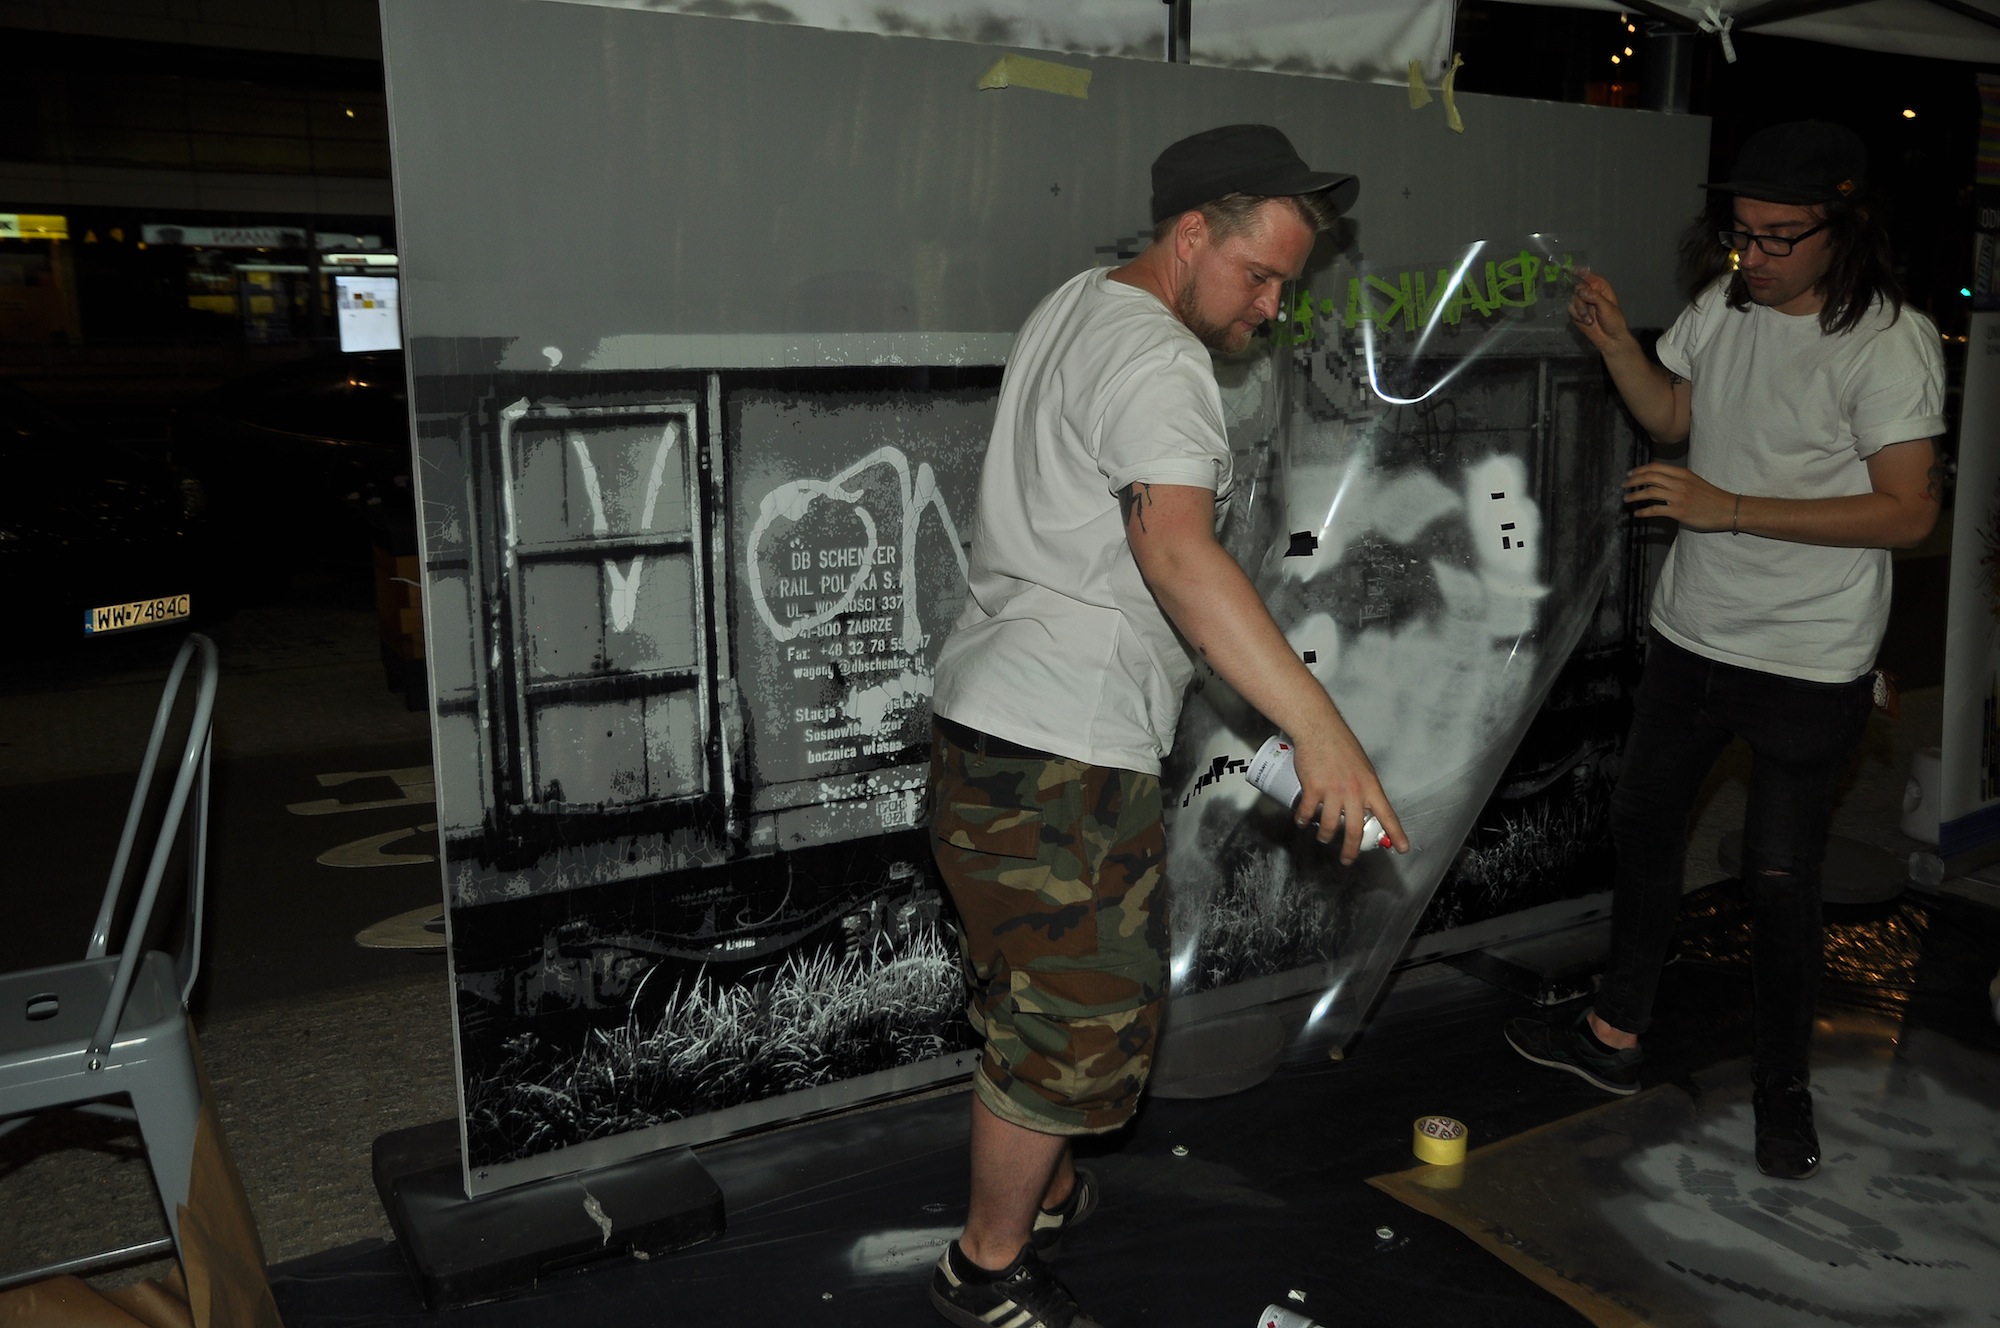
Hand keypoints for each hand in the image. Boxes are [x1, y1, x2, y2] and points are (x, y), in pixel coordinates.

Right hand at [1289, 713, 1409, 865]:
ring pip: (1330, 826)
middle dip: (1351, 850)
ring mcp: (1333, 791)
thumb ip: (1363, 787)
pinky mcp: (1313, 788)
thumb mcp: (1362, 767)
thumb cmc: (1340, 744)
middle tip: (1347, 859)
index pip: (1387, 815)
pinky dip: (1304, 820)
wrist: (1319, 729)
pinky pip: (1308, 812)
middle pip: (1355, 830)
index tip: (1402, 848)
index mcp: (1370, 786)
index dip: (1396, 834)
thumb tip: (1363, 806)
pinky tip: (1302, 821)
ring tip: (1323, 837)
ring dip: (1325, 836)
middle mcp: (1354, 791)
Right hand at [1568, 271, 1630, 351]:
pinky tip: (1587, 322)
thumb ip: (1594, 297)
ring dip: (1581, 311)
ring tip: (1590, 320)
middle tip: (1588, 308)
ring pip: (1573, 301)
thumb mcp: (1607, 307)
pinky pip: (1571, 311)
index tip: (1572, 270)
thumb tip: (1581, 292)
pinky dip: (1578, 317)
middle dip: (1581, 300)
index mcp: (1600, 288)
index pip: (1589, 277)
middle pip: (1577, 289)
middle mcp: (1590, 294)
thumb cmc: (1613, 320)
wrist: (1610, 338)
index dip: (1581, 272)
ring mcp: (1583, 304)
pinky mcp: (1577, 314)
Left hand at [1624, 462, 1734, 531]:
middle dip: (1633, 481)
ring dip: (1634, 495)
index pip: (1655, 467)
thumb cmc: (1711, 496)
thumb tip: (1659, 481)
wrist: (1728, 508)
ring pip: (1649, 492)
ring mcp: (1678, 497)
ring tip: (1626, 499)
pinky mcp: (1679, 511)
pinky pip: (1655, 510)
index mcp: (1682, 473)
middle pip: (1649, 476)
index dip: (1639, 470)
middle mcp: (1679, 482)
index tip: (1630, 474)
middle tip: (1624, 486)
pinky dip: (1643, 512)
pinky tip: (1637, 514)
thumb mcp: (1694, 481)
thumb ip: (1677, 480)